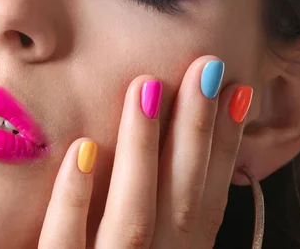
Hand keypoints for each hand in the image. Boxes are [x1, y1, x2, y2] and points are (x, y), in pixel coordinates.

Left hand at [39, 56, 251, 248]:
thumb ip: (158, 213)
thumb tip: (178, 149)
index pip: (206, 201)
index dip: (224, 147)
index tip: (236, 91)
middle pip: (180, 201)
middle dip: (195, 132)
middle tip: (204, 67)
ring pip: (131, 217)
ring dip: (142, 150)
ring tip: (146, 87)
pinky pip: (63, 243)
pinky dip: (75, 198)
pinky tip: (82, 148)